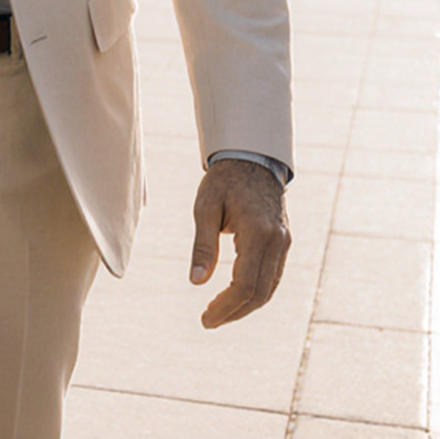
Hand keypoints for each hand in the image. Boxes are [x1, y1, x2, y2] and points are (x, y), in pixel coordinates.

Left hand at [190, 158, 290, 327]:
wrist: (251, 160)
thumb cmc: (223, 181)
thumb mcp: (205, 207)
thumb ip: (203, 245)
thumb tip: (196, 282)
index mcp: (259, 233)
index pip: (245, 284)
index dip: (226, 306)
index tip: (206, 318)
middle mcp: (277, 242)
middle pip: (260, 293)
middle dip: (234, 311)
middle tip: (208, 321)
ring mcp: (284, 244)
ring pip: (269, 289)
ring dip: (245, 306)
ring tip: (218, 314)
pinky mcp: (283, 244)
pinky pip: (272, 278)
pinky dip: (255, 292)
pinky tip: (235, 297)